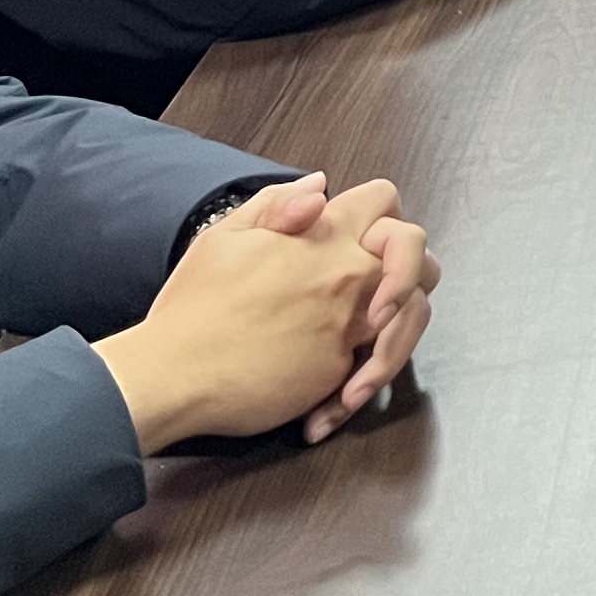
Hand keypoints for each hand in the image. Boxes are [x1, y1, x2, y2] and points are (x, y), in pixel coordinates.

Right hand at [96, 173, 405, 450]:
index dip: (380, 215)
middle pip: (423, 261)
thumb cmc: (191, 308)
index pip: (385, 200)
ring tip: (355, 363)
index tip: (360, 239)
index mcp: (323, 234)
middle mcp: (347, 276)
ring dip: (394, 339)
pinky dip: (355, 389)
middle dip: (409, 277)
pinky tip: (323, 408)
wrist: (172, 373)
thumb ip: (278, 205)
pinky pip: (373, 374)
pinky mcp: (338, 373)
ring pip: (414, 321)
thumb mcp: (225, 236)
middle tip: (379, 300)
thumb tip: (321, 186)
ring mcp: (348, 326)